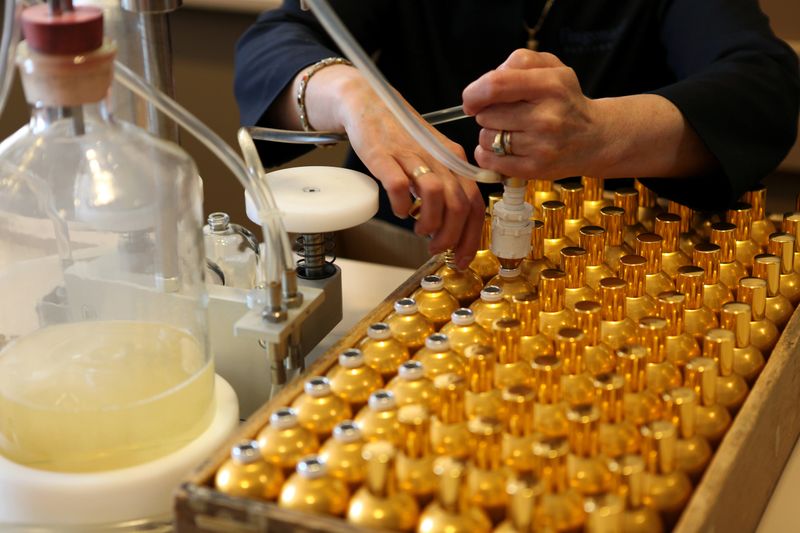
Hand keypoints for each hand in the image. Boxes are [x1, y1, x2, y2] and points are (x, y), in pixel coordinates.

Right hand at [316, 68, 484, 266]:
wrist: (368, 103)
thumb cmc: (400, 136)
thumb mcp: (432, 159)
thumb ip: (445, 187)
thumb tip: (450, 226)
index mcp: (454, 160)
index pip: (474, 203)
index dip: (471, 235)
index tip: (460, 256)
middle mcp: (438, 157)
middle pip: (458, 203)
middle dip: (450, 235)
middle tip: (437, 247)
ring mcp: (411, 156)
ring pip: (435, 194)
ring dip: (430, 222)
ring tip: (419, 230)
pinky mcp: (384, 156)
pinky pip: (399, 185)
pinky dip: (402, 204)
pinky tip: (400, 211)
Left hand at [462, 49, 607, 179]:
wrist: (595, 138)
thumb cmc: (566, 100)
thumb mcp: (552, 68)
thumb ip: (520, 62)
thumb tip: (487, 82)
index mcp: (550, 85)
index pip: (496, 85)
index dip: (474, 93)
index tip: (471, 100)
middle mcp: (546, 117)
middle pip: (486, 114)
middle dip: (486, 113)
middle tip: (506, 114)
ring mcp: (540, 146)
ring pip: (486, 138)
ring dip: (489, 134)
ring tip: (510, 131)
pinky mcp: (534, 169)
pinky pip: (490, 161)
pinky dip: (488, 154)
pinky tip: (503, 148)